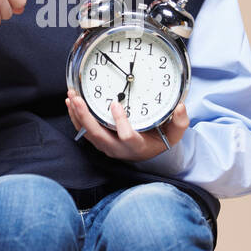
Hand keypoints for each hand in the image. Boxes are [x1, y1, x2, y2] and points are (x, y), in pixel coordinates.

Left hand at [65, 88, 188, 161]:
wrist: (148, 154)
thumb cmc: (161, 140)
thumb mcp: (175, 133)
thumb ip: (180, 121)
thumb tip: (180, 107)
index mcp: (137, 146)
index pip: (127, 137)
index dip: (120, 122)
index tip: (115, 104)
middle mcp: (118, 149)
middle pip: (98, 136)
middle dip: (86, 117)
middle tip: (78, 99)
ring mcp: (106, 146)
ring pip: (87, 133)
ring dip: (77, 115)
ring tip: (71, 97)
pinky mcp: (99, 142)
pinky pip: (83, 131)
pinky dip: (75, 117)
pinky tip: (70, 103)